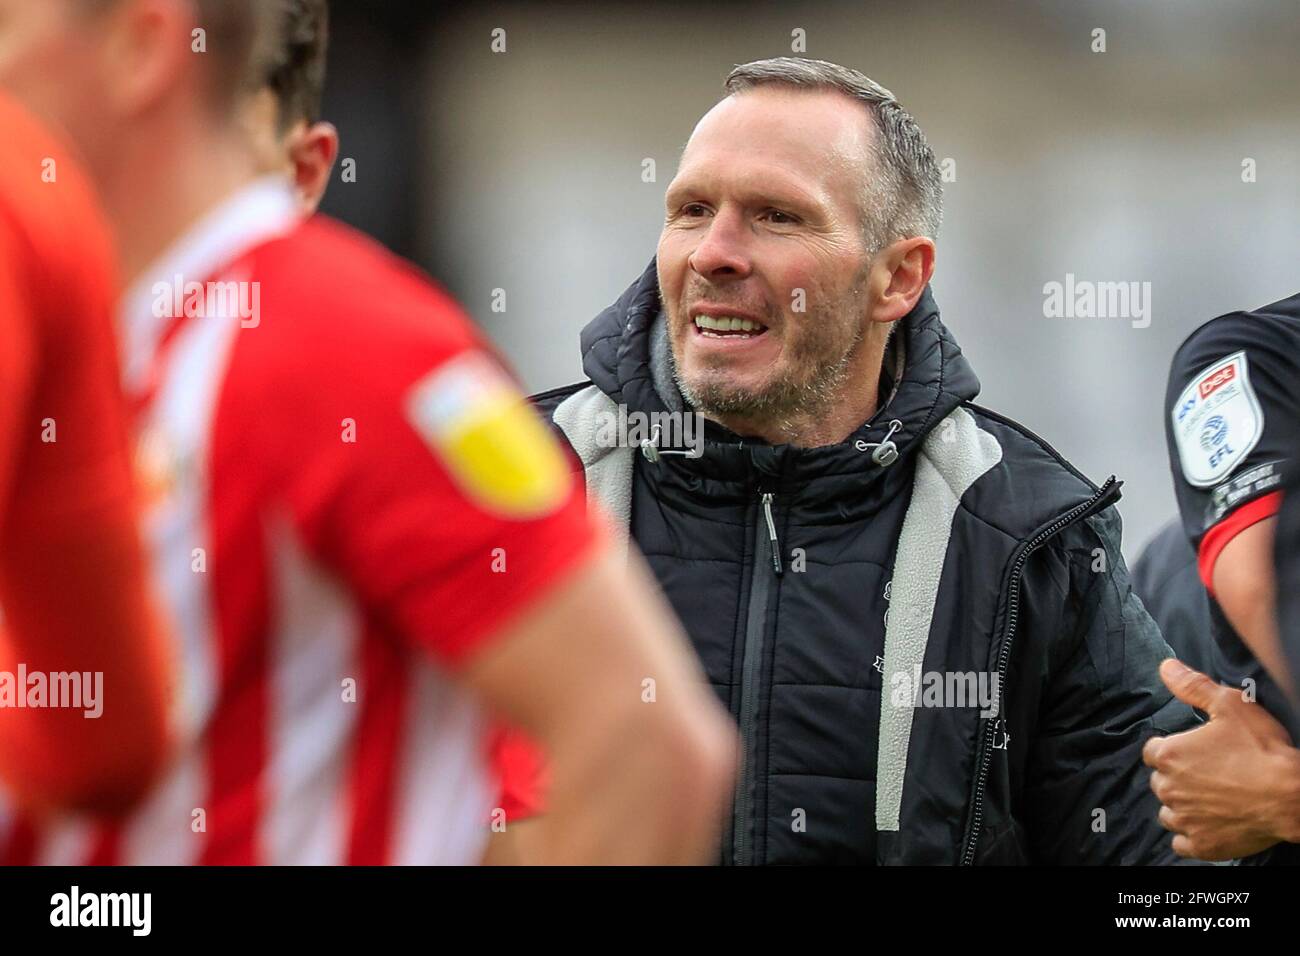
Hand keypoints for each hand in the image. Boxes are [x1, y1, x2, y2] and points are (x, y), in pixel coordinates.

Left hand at [1142, 658, 1299, 860]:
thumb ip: (1193, 686)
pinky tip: (1207, 823)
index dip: (1172, 748)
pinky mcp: (1202, 845)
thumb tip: (1165, 668)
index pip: (1153, 751)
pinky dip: (1190, 834)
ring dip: (1181, 805)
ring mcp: (1185, 819)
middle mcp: (1169, 789)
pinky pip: (1181, 842)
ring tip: (1208, 797)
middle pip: (1160, 781)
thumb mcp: (1230, 705)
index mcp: (1169, 755)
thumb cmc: (1262, 749)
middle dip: (1177, 776)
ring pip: (1168, 811)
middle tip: (1207, 772)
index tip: (1193, 750)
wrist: (1292, 795)